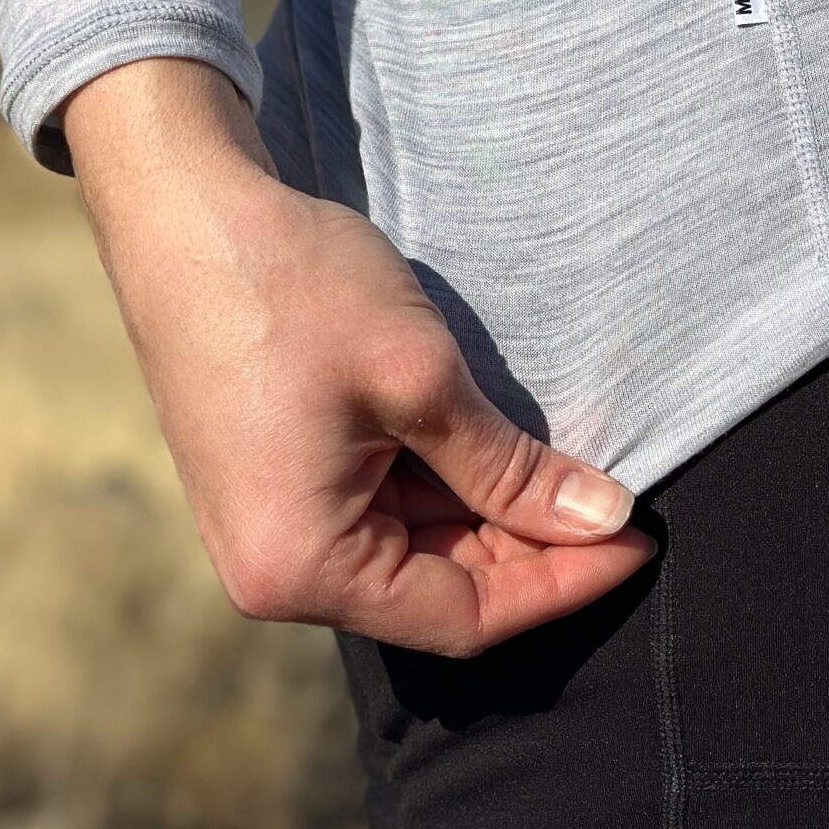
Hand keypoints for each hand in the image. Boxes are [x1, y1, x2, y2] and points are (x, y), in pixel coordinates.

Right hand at [64, 57, 654, 656]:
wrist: (187, 211)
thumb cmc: (293, 289)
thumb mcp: (422, 381)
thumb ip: (513, 469)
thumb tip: (605, 520)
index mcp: (300, 566)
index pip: (464, 617)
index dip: (564, 584)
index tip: (641, 540)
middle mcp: (276, 570)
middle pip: (444, 590)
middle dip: (538, 547)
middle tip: (624, 497)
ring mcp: (273, 526)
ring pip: (421, 549)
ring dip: (500, 513)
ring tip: (578, 466)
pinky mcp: (281, 482)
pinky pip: (385, 509)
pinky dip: (451, 484)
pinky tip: (507, 447)